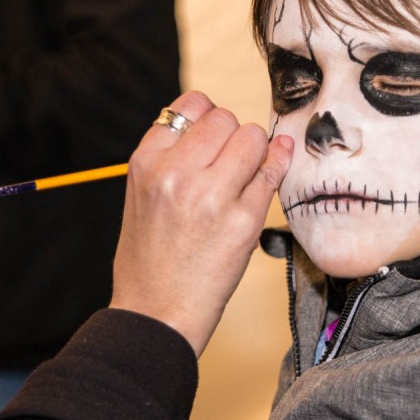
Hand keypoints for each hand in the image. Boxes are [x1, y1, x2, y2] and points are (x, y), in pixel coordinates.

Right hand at [111, 91, 292, 355]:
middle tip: (232, 160)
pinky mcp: (243, 221)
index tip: (214, 135)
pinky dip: (277, 166)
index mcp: (147, 163)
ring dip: (256, 151)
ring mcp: (212, 196)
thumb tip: (218, 124)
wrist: (156, 313)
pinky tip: (274, 167)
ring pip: (253, 139)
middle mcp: (176, 174)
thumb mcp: (142, 197)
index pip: (191, 105)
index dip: (209, 117)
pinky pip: (272, 174)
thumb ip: (171, 158)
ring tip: (246, 173)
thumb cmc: (149, 260)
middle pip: (225, 119)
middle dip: (235, 134)